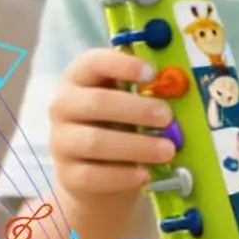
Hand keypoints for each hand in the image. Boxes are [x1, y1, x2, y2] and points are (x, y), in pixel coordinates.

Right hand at [48, 49, 176, 199]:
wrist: (97, 175)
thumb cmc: (118, 127)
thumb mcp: (130, 104)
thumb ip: (146, 93)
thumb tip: (177, 89)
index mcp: (80, 79)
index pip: (92, 62)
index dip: (121, 64)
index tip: (151, 73)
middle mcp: (63, 107)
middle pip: (96, 103)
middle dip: (136, 109)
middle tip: (167, 117)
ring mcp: (61, 142)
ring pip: (95, 142)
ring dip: (136, 146)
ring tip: (168, 150)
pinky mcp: (67, 175)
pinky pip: (92, 175)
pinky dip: (122, 176)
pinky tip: (145, 175)